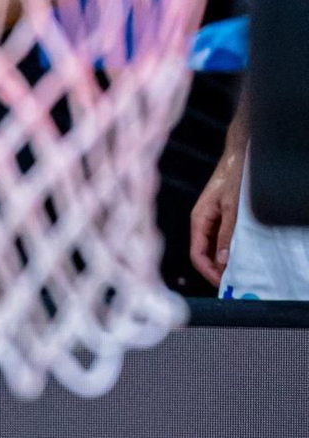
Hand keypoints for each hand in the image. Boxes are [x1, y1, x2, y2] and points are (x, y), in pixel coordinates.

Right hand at [191, 146, 244, 287]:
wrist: (239, 154)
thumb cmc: (233, 175)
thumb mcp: (233, 207)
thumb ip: (227, 233)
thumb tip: (223, 259)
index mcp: (198, 219)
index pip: (197, 254)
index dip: (208, 271)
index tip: (222, 282)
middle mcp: (202, 222)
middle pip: (204, 254)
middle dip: (216, 269)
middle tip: (233, 281)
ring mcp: (211, 219)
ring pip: (213, 247)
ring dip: (223, 260)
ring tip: (238, 270)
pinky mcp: (221, 217)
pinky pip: (221, 238)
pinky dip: (229, 248)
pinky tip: (239, 254)